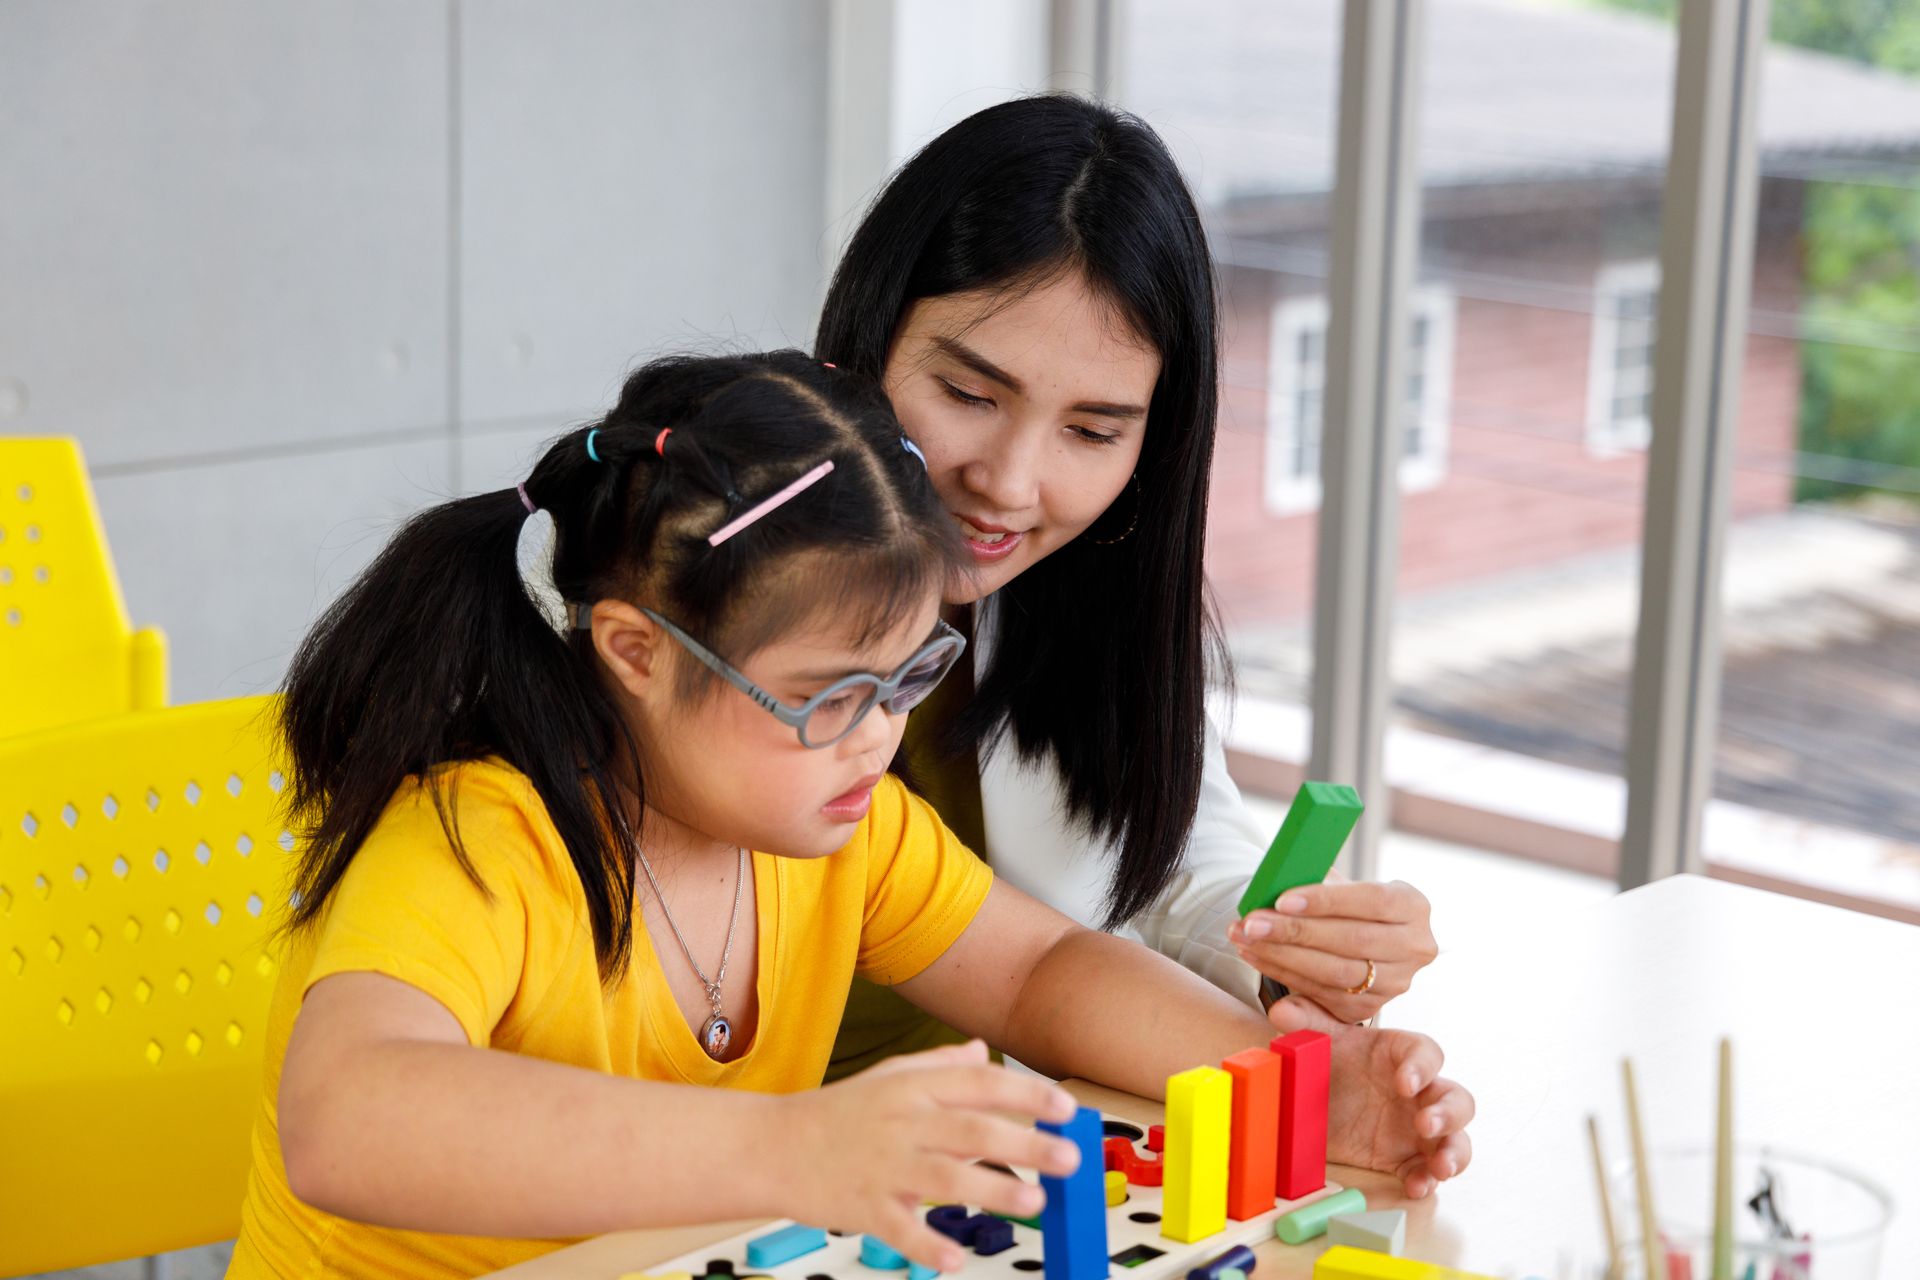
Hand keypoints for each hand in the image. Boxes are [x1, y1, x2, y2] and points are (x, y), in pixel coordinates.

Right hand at [775, 1040, 1081, 1270]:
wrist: (770, 1146)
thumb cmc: (836, 1112)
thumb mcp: (888, 1076)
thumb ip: (940, 1066)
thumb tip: (983, 1052)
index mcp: (913, 1088)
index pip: (980, 1083)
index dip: (1026, 1094)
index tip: (1065, 1109)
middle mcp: (903, 1123)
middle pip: (973, 1131)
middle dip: (1025, 1144)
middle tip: (1069, 1159)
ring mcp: (884, 1166)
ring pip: (946, 1178)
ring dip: (993, 1190)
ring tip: (1034, 1202)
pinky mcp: (864, 1207)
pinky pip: (900, 1228)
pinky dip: (925, 1246)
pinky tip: (954, 1260)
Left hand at [1227, 877, 1436, 1022]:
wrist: (1356, 936)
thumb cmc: (1343, 902)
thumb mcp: (1339, 883)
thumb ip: (1316, 880)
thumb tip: (1280, 879)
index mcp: (1414, 906)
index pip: (1373, 900)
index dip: (1327, 901)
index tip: (1282, 899)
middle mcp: (1415, 948)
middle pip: (1352, 940)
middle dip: (1295, 932)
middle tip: (1252, 922)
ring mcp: (1395, 984)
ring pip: (1335, 973)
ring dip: (1282, 956)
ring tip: (1245, 937)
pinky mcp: (1368, 1009)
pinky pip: (1321, 994)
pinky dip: (1283, 974)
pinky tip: (1255, 956)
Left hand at [1266, 996, 1473, 1198]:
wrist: (1314, 1099)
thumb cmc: (1330, 1061)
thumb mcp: (1318, 1041)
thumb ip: (1306, 1023)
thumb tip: (1282, 1010)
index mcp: (1402, 1055)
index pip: (1426, 1054)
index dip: (1421, 1067)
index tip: (1403, 1082)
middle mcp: (1420, 1092)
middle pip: (1456, 1099)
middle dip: (1448, 1113)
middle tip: (1425, 1124)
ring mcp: (1418, 1128)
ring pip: (1455, 1137)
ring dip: (1454, 1152)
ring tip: (1440, 1166)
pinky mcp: (1405, 1158)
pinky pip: (1426, 1170)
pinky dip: (1426, 1180)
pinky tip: (1414, 1188)